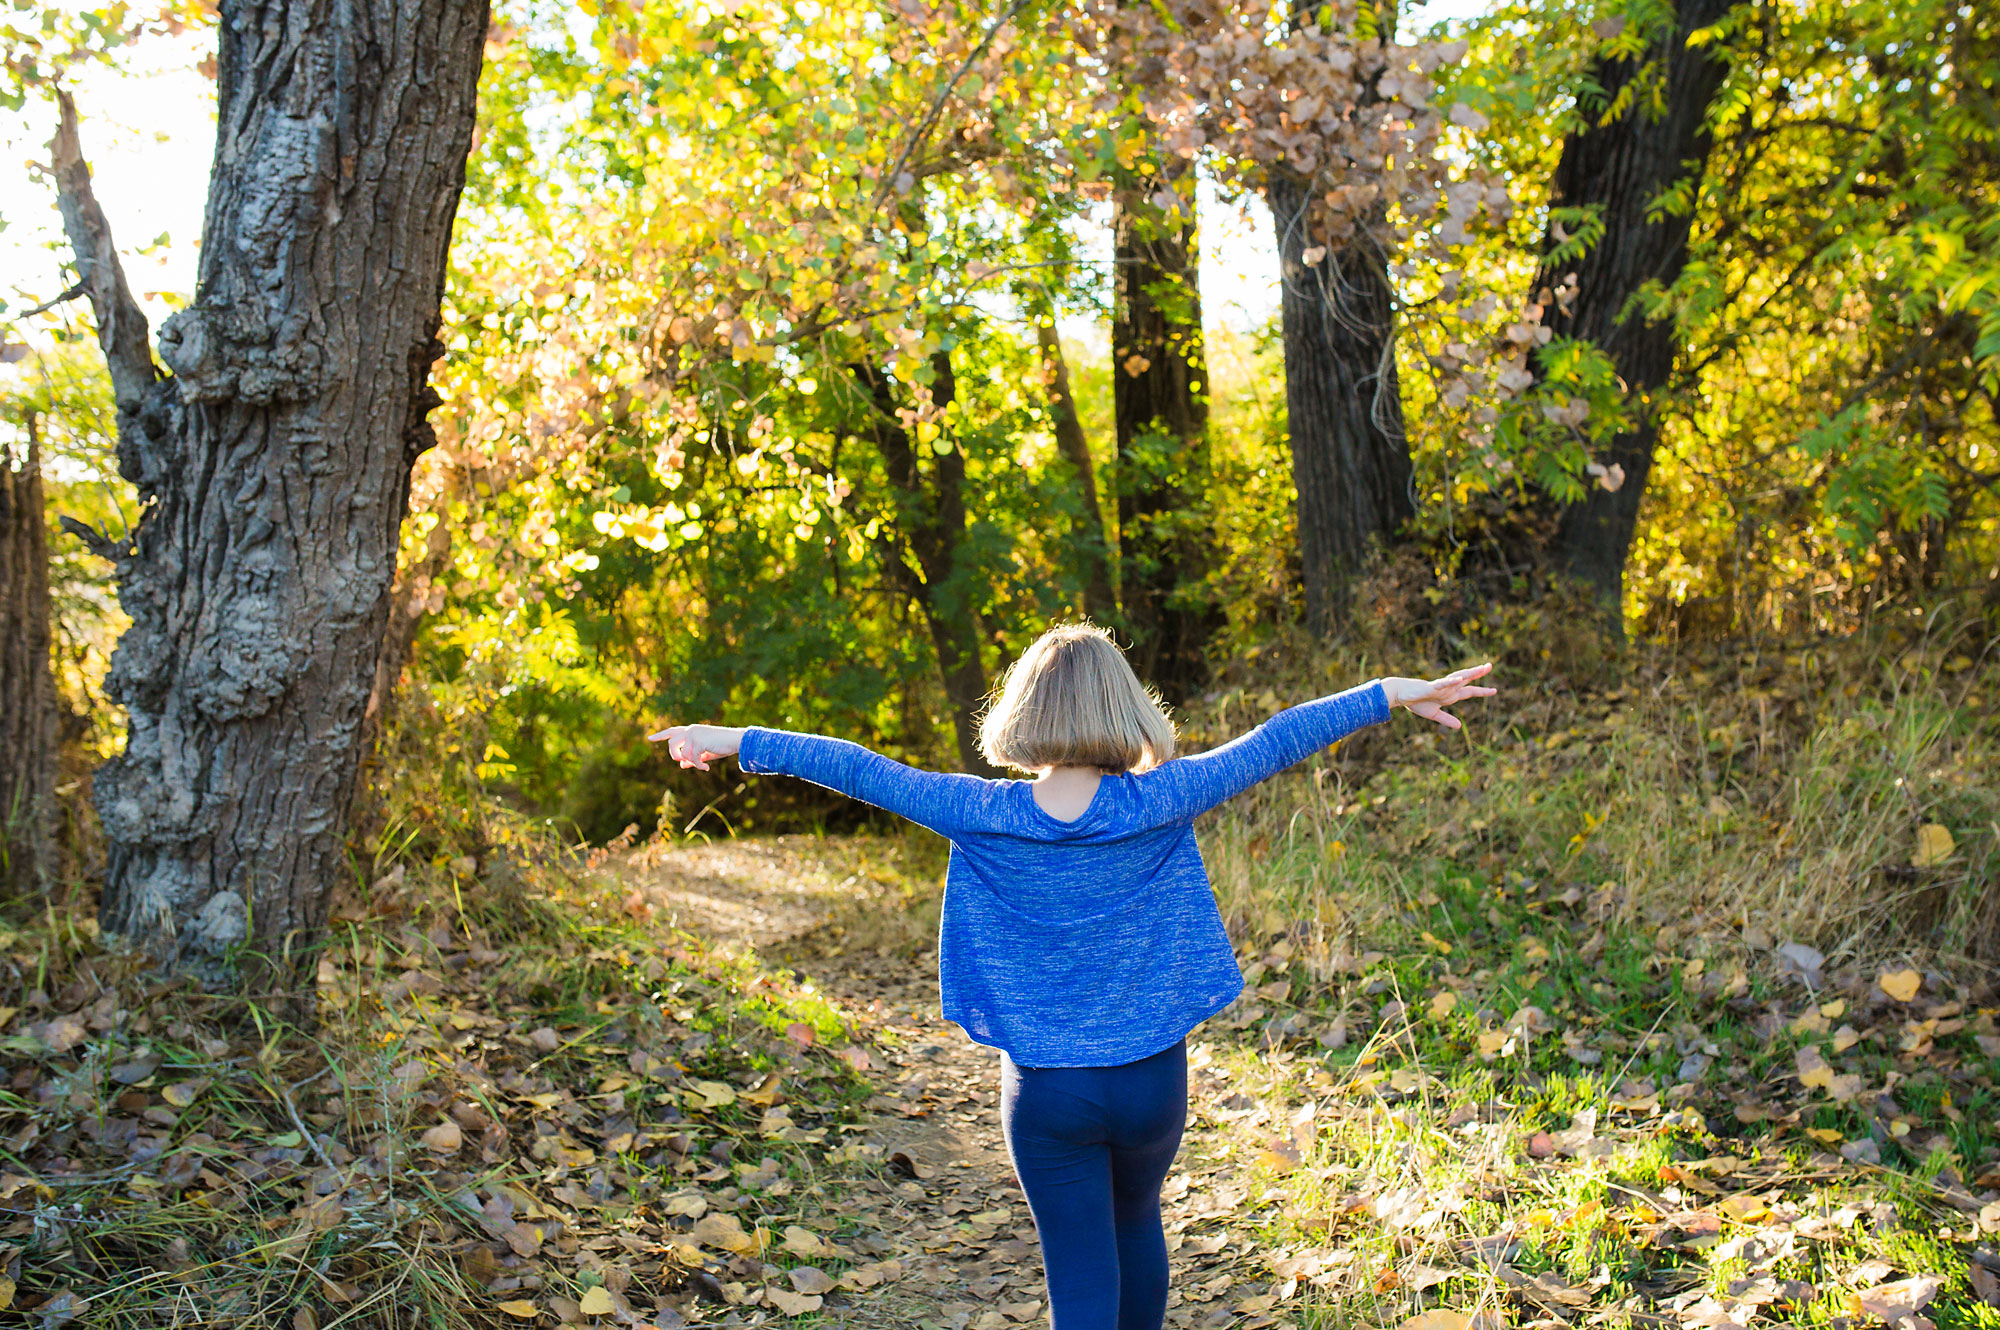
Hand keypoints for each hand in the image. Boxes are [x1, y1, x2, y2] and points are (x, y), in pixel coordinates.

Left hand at [647, 723, 744, 770]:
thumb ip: (692, 757)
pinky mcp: (698, 741)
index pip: (672, 731)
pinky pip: (692, 758)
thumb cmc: (722, 745)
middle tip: (683, 762)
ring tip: (702, 765)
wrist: (735, 740)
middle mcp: (690, 730)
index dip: (660, 735)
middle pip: (671, 743)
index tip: (649, 739)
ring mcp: (693, 734)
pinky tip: (706, 768)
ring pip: (682, 753)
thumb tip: (681, 765)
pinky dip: (698, 766)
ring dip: (691, 762)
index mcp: (691, 730)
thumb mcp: (705, 753)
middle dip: (674, 755)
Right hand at [1380, 663, 1496, 731]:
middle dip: (1479, 673)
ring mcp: (1441, 686)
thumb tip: (1459, 726)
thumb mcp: (1434, 714)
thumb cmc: (1416, 703)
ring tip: (1480, 669)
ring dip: (1469, 673)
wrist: (1401, 695)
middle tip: (1490, 666)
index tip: (1495, 691)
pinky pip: (1443, 683)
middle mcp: (1448, 688)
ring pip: (1458, 678)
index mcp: (1450, 695)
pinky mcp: (1431, 687)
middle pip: (1467, 679)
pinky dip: (1451, 681)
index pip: (1470, 692)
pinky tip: (1460, 679)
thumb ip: (1447, 719)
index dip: (1482, 691)